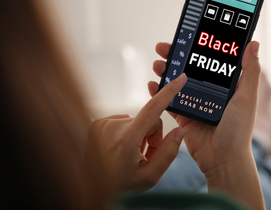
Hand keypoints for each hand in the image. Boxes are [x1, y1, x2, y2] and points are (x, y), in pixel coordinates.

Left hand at [85, 74, 186, 203]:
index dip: (169, 92)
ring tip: (131, 155)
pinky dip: (127, 133)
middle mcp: (112, 127)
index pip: (153, 109)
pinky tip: (121, 149)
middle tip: (146, 155)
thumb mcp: (150, 177)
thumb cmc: (121, 187)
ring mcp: (102, 124)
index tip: (180, 78)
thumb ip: (168, 153)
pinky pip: (123, 122)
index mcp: (126, 140)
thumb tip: (180, 130)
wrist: (90, 192)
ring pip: (136, 121)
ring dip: (139, 135)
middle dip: (152, 136)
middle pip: (148, 120)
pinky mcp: (97, 124)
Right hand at [149, 41, 264, 209]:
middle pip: (190, 69)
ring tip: (157, 64)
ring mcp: (196, 104)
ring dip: (166, 71)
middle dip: (176, 56)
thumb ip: (250, 72)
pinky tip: (152, 84)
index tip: (188, 36)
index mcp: (225, 86)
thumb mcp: (247, 98)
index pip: (210, 61)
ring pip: (177, 83)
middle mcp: (210, 93)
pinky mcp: (184, 117)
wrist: (223, 159)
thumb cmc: (239, 130)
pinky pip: (169, 102)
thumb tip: (253, 44)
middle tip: (164, 47)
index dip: (198, 48)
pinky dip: (159, 93)